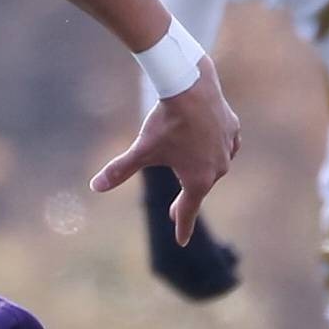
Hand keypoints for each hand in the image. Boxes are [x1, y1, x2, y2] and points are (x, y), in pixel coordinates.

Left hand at [90, 58, 240, 244]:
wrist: (191, 86)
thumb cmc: (166, 122)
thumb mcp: (142, 150)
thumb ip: (119, 170)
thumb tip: (94, 187)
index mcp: (198, 180)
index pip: (187, 211)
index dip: (182, 227)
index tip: (180, 242)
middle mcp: (218, 169)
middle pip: (199, 188)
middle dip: (187, 199)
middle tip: (175, 211)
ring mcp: (229, 149)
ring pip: (213, 166)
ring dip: (201, 171)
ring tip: (189, 172)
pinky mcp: (233, 130)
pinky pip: (225, 147)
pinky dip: (216, 150)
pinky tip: (210, 148)